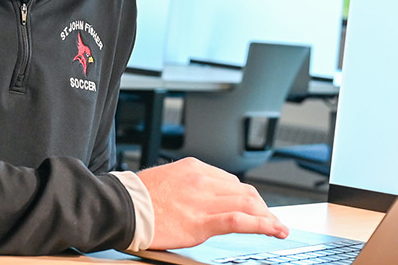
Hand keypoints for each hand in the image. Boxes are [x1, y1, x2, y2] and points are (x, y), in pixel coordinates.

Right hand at [137, 157, 289, 249]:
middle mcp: (203, 180)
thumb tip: (203, 198)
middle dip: (261, 207)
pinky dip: (262, 225)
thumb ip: (189, 186)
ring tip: (278, 228)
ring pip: (248, 204)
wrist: (119, 207)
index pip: (231, 181)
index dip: (246, 197)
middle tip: (270, 219)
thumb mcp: (167, 179)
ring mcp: (203, 201)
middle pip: (245, 191)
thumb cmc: (136, 197)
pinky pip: (239, 221)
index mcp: (194, 168)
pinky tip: (273, 230)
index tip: (254, 207)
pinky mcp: (201, 222)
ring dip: (268, 217)